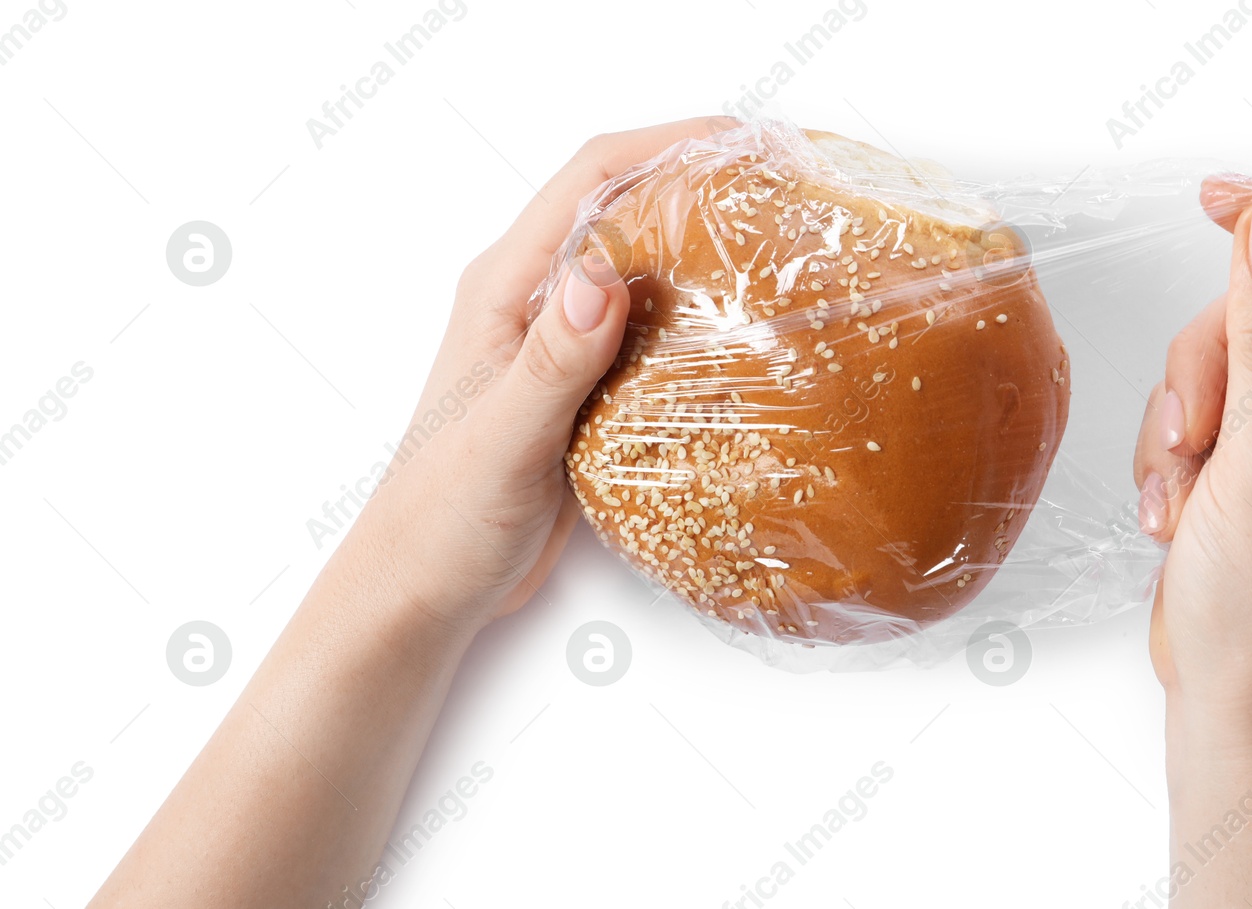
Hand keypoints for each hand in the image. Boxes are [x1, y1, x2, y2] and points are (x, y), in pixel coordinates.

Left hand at [337, 117, 736, 636]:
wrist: (424, 586)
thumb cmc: (443, 515)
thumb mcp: (502, 438)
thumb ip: (552, 360)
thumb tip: (604, 277)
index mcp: (504, 288)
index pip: (589, 182)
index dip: (663, 145)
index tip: (738, 141)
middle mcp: (535, 302)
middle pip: (622, 211)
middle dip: (694, 187)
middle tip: (776, 191)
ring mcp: (562, 346)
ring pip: (642, 272)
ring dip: (701, 254)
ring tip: (776, 250)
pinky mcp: (586, 391)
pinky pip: (650, 335)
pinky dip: (696, 322)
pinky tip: (743, 337)